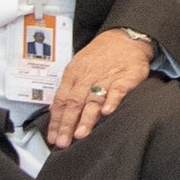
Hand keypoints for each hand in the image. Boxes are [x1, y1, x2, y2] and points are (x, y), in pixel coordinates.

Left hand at [45, 29, 153, 146]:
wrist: (124, 37)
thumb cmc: (100, 56)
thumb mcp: (78, 67)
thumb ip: (69, 89)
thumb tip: (54, 112)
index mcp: (73, 74)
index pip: (61, 100)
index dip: (56, 120)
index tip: (53, 137)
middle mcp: (87, 76)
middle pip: (74, 102)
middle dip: (67, 124)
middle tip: (64, 142)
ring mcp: (107, 76)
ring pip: (94, 99)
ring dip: (86, 117)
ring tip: (81, 134)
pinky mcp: (126, 77)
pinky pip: (117, 89)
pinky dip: (112, 100)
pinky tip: (107, 112)